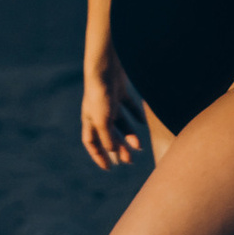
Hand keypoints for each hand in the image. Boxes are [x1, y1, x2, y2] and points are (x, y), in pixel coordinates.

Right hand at [81, 53, 145, 168]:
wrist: (105, 66)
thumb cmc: (100, 95)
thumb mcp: (103, 120)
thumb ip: (107, 138)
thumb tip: (113, 152)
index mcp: (90, 120)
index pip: (91, 142)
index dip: (98, 155)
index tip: (109, 168)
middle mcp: (98, 112)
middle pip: (108, 135)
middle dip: (119, 148)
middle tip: (130, 161)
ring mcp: (109, 102)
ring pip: (120, 123)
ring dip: (129, 135)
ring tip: (139, 146)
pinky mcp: (119, 92)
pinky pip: (128, 106)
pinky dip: (135, 115)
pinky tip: (143, 122)